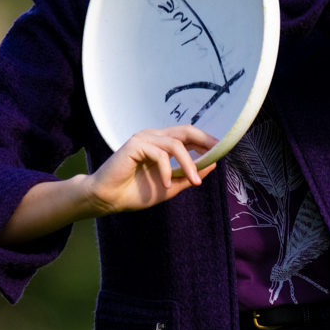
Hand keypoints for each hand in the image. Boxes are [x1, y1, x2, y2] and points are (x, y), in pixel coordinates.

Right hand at [85, 126, 218, 215]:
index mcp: (161, 143)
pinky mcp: (135, 144)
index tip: (222, 150)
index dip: (206, 140)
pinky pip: (160, 153)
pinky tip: (166, 184)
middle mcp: (153, 136)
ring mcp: (144, 138)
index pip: (188, 135)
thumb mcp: (170, 185)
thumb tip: (212, 164)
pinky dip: (167, 169)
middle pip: (186, 130)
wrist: (107, 199)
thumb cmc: (135, 192)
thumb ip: (188, 175)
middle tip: (217, 152)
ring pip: (176, 144)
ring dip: (189, 164)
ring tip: (194, 181)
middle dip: (204, 140)